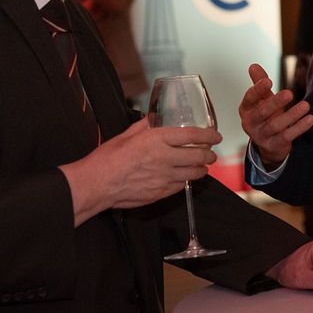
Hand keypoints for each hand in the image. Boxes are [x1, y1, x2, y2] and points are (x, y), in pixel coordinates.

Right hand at [61, 118, 221, 224]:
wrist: (97, 184)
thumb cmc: (107, 159)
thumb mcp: (125, 135)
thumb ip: (144, 127)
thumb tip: (153, 120)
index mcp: (156, 140)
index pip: (192, 136)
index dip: (208, 136)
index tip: (215, 136)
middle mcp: (164, 158)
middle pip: (199, 156)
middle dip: (209, 155)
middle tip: (211, 153)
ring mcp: (164, 177)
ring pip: (194, 173)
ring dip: (201, 169)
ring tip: (202, 166)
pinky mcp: (160, 192)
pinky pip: (181, 186)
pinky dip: (186, 181)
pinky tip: (184, 178)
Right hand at [238, 63, 312, 167]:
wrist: (268, 143)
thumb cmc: (265, 115)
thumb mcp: (262, 99)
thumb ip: (259, 83)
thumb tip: (253, 65)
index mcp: (245, 109)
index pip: (250, 98)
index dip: (258, 90)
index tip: (269, 81)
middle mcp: (250, 123)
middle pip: (262, 112)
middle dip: (275, 102)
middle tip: (290, 93)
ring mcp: (261, 136)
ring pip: (276, 125)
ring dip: (292, 115)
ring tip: (306, 105)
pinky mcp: (273, 145)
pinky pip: (287, 136)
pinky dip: (299, 127)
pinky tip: (310, 118)